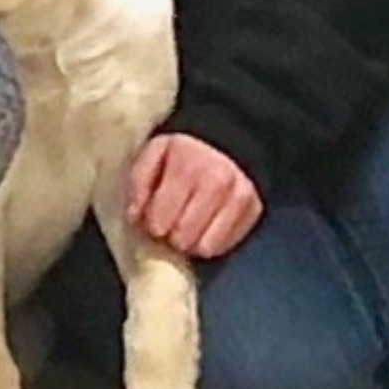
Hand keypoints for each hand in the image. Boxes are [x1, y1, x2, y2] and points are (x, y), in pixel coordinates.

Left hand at [127, 134, 261, 260]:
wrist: (225, 140)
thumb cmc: (181, 151)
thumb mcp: (153, 154)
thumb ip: (138, 184)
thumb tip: (134, 218)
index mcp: (186, 168)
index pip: (161, 221)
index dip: (153, 225)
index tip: (153, 220)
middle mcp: (217, 183)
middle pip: (183, 238)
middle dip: (172, 235)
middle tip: (171, 223)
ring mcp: (239, 198)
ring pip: (206, 248)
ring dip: (192, 242)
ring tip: (188, 226)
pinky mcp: (254, 210)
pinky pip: (226, 246)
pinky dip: (212, 241)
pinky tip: (205, 226)